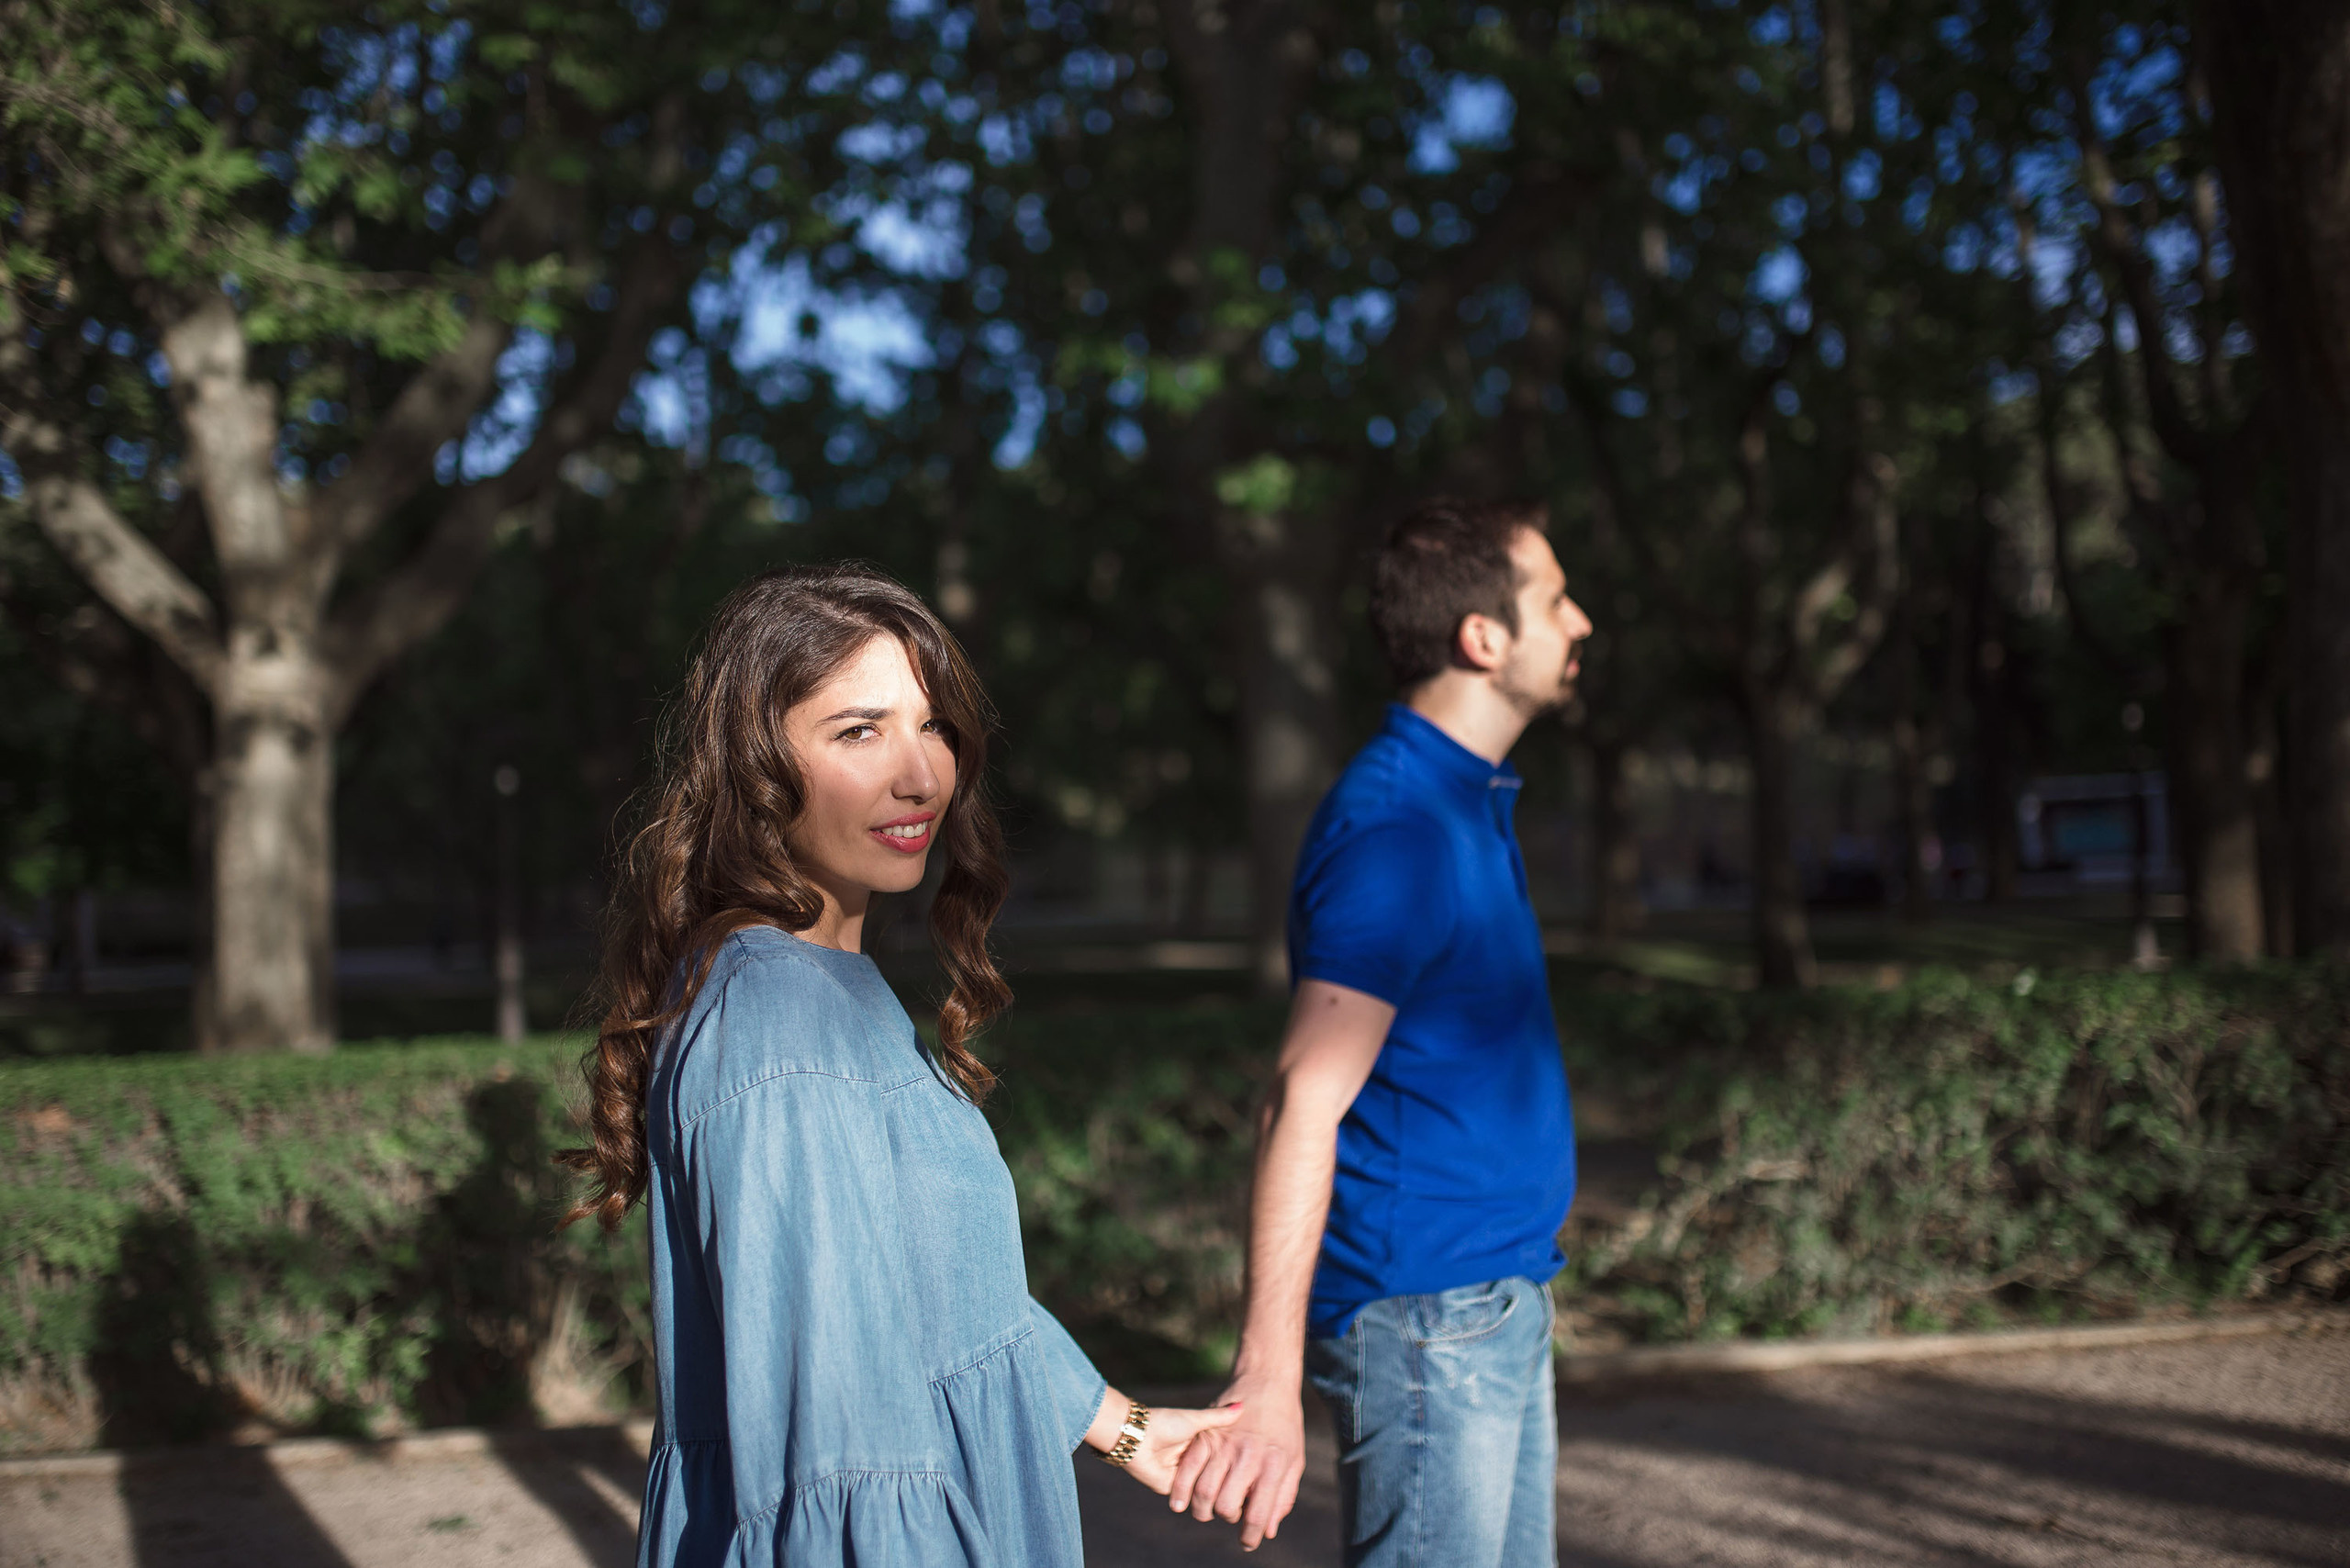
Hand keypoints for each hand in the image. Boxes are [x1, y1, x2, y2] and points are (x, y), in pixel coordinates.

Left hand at [1112, 1401, 1244, 1495]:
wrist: (1138, 1437)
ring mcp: (1185, 1477)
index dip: (1238, 1466)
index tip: (1255, 1469)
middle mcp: (1194, 1462)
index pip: (1224, 1459)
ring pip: (1206, 1491)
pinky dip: (1200, 1500)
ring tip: (1235, 1499)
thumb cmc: (1164, 1423)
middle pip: (1217, 1477)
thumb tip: (1243, 1405)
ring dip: (1216, 1494)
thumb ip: (1218, 1417)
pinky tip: (1217, 1502)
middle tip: (1248, 1489)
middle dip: (1230, 1484)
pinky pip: (1191, 1499)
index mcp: (1200, 1445)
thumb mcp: (1195, 1420)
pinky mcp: (1174, 1489)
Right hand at [1167, 1371, 1305, 1551]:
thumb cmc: (1285, 1425)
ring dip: (1203, 1508)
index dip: (1251, 1536)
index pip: (1258, 1514)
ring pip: (1203, 1491)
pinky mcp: (1206, 1435)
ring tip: (1208, 1508)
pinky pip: (1187, 1469)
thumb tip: (1268, 1530)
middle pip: (1227, 1506)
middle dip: (1226, 1517)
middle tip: (1230, 1513)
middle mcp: (1248, 1456)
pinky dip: (1181, 1489)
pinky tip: (1182, 1500)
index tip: (1247, 1543)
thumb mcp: (1294, 1460)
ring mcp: (1224, 1444)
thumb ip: (1282, 1496)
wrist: (1267, 1382)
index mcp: (1273, 1465)